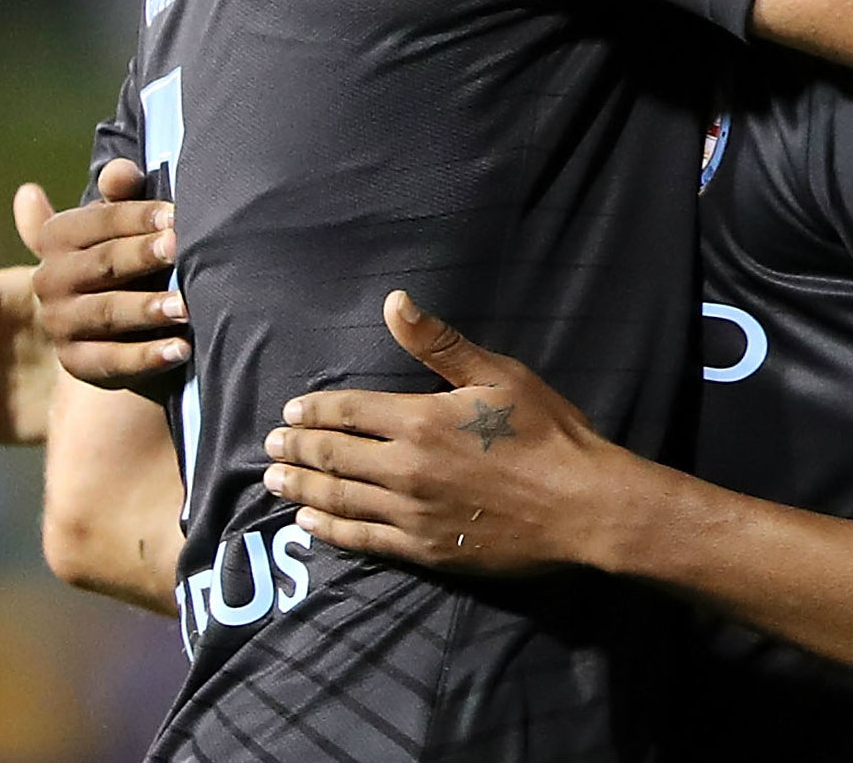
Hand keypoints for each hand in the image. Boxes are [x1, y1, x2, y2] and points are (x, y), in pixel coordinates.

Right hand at [30, 157, 190, 390]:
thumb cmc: (126, 251)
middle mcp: (49, 280)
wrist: (114, 315)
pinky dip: (148, 356)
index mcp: (56, 237)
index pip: (98, 221)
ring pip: (108, 312)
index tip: (176, 215)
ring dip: (147, 309)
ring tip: (186, 306)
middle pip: (103, 264)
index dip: (137, 216)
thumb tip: (121, 171)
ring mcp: (60, 323)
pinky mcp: (77, 362)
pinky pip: (112, 360)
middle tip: (181, 249)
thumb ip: (121, 195)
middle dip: (143, 256)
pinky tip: (182, 349)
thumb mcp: (120, 222)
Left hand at [261, 291, 636, 576]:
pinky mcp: (424, 549)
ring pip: (339, 498)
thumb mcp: (500, 375)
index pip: (349, 411)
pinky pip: (362, 538)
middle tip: (270, 445)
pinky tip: (309, 523)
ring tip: (274, 479)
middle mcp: (405, 468)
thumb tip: (394, 303)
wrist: (582, 506)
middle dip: (297, 447)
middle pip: (334, 455)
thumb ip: (440, 344)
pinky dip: (329, 529)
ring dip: (302, 486)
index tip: (291, 411)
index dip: (315, 410)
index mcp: (421, 420)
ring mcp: (411, 513)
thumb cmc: (548, 433)